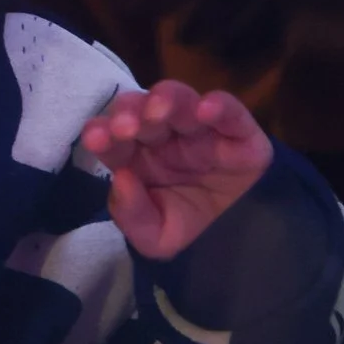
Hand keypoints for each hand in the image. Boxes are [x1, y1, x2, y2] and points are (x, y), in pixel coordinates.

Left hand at [80, 80, 272, 260]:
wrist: (246, 244)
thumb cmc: (192, 231)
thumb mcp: (154, 238)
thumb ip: (132, 215)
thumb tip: (120, 179)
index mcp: (137, 155)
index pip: (112, 134)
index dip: (101, 131)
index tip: (96, 139)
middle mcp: (164, 136)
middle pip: (140, 108)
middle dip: (128, 112)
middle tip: (125, 128)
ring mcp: (201, 130)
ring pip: (180, 99)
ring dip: (165, 99)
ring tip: (158, 112)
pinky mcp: (239, 133)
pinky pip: (231, 111)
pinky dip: (219, 105)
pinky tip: (205, 110)